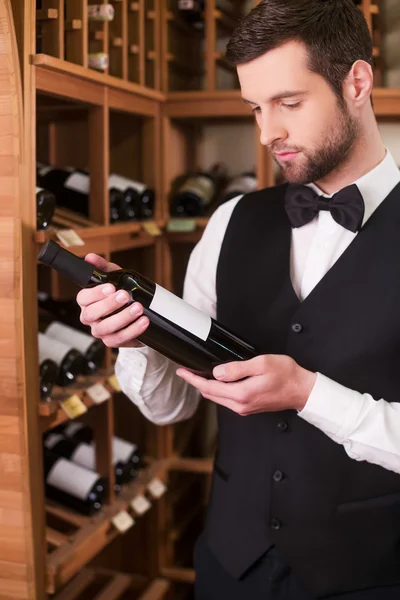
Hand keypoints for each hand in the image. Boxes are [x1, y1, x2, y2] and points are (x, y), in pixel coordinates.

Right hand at [76, 253, 149, 347]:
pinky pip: (120, 339)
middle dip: (109, 305)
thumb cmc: (120, 291)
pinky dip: (133, 331)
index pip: (83, 298)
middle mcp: (90, 318)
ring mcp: (100, 331)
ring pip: (105, 328)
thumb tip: (90, 257)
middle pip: (92, 314)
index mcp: (87, 302)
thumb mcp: (114, 276)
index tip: (111, 287)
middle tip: (125, 296)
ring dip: (123, 318)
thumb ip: (102, 266)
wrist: (136, 311)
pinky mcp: (113, 341)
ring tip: (138, 308)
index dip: (96, 293)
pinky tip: (143, 321)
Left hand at [176, 354, 316, 414]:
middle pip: (210, 395)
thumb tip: (217, 372)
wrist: (302, 391)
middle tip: (186, 371)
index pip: (209, 387)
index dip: (193, 379)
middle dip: (196, 382)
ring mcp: (244, 408)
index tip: (182, 371)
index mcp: (241, 394)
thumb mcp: (261, 364)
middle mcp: (240, 405)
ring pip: (218, 398)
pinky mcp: (249, 407)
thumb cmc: (286, 375)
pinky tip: (217, 382)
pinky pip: (227, 399)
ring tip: (198, 374)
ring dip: (207, 387)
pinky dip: (218, 391)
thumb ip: (237, 368)